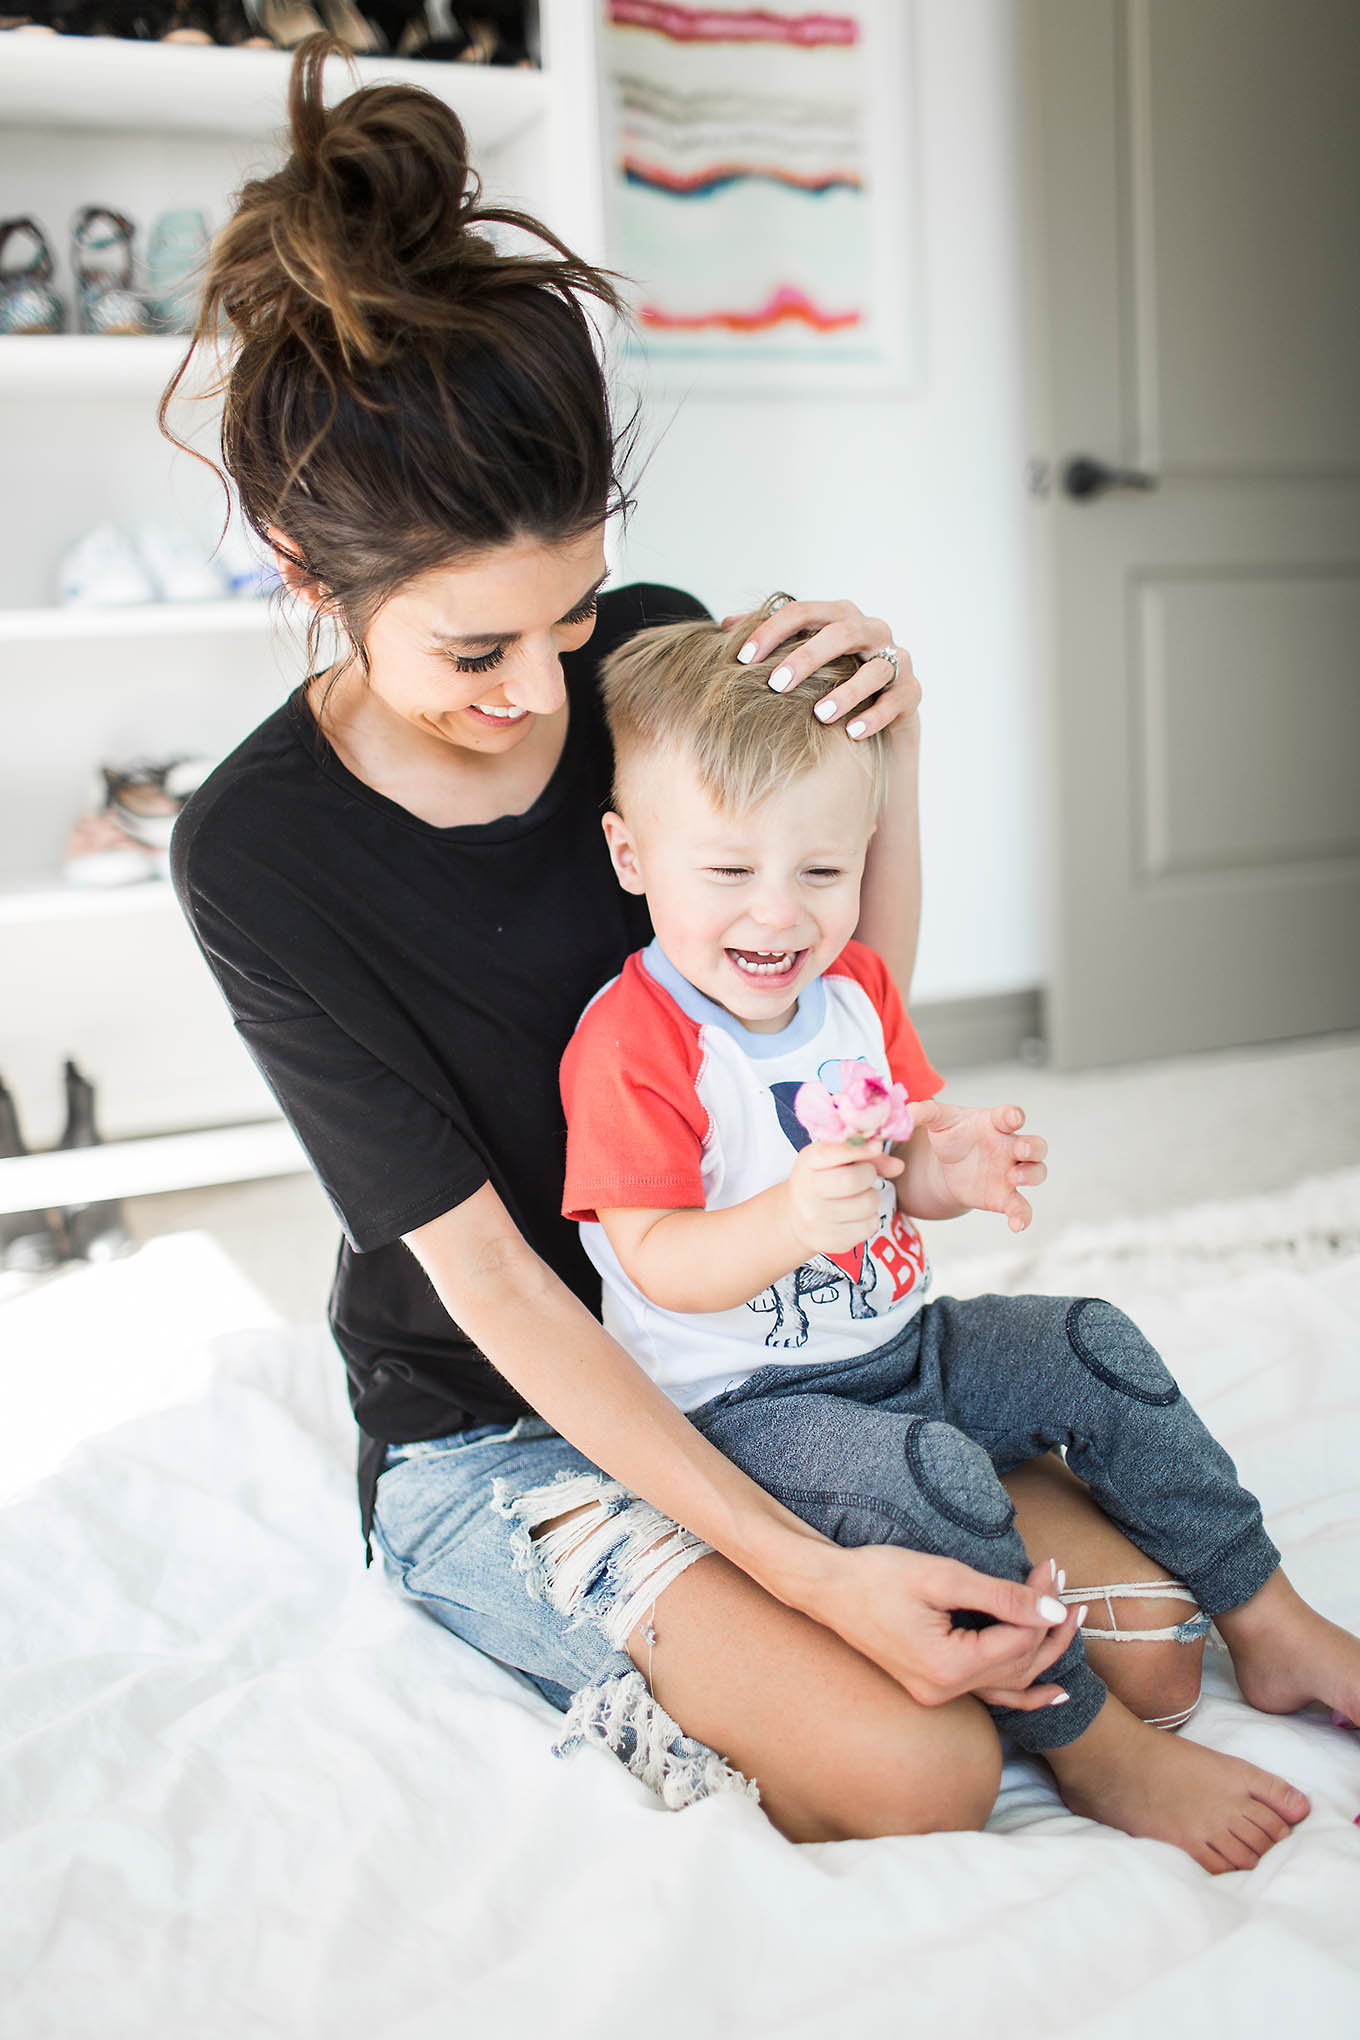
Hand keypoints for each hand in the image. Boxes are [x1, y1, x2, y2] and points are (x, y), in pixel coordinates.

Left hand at [720, 596, 919, 740]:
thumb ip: (771, 644)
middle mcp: (871, 631)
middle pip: (841, 632)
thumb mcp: (801, 666)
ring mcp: (897, 660)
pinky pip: (898, 699)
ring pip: (876, 668)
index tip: (742, 658)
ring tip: (819, 715)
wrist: (880, 722)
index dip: (771, 630)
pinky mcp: (912, 692)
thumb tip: (726, 625)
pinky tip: (852, 733)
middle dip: (807, 657)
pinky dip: (876, 715)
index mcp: (840, 617)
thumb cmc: (831, 687)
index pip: (803, 612)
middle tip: (776, 684)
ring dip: (846, 691)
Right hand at [784, 1137, 903, 1256]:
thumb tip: (899, 1166)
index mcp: (807, 1162)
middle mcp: (806, 1190)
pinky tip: (856, 1216)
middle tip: (864, 1177)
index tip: (877, 1146)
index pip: (834, 1152)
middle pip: (854, 1180)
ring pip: (867, 1204)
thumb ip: (867, 1156)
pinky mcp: (830, 1242)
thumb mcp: (836, 1160)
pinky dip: (870, 1219)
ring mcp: (816, 1219)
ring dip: (871, 1198)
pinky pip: (869, 1227)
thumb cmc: (824, 1180)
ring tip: (858, 1197)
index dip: (859, 1149)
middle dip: (868, 1175)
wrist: (798, 1218)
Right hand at [816, 1546, 1077, 1709]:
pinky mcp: (933, 1684)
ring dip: (1043, 1652)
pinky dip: (1022, 1689)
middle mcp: (945, 1691)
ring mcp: (938, 1693)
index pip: (1018, 1640)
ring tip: (1072, 1620)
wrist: (826, 1588)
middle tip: (1065, 1583)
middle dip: (1049, 1624)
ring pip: (1008, 1681)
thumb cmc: (877, 1575)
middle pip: (1019, 1664)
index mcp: (948, 1666)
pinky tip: (1053, 1690)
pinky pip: (988, 1693)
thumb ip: (1002, 1596)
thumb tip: (1054, 1610)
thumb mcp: (942, 1576)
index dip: (1043, 1604)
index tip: (1052, 1567)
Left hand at [910, 1098, 1047, 1232]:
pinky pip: (1022, 1207)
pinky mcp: (1006, 1196)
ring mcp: (1011, 1172)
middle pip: (1036, 1145)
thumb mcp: (939, 1122)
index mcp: (995, 1124)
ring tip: (1015, 1178)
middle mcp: (1009, 1147)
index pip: (1010, 1115)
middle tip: (1020, 1151)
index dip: (1014, 1116)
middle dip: (1032, 1148)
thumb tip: (909, 1110)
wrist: (949, 1167)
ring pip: (1037, 1172)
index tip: (1013, 1118)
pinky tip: (1016, 1226)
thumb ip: (926, 1113)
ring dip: (1031, 1175)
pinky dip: (1023, 1216)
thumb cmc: (952, 1136)